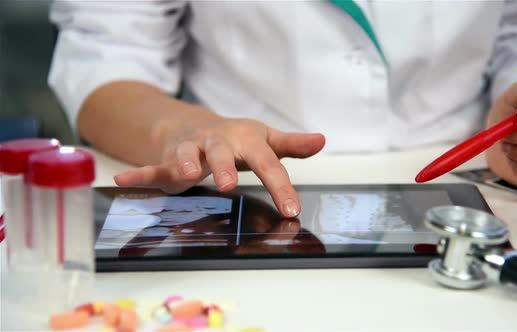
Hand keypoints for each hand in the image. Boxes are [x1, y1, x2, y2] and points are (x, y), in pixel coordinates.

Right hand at [114, 117, 324, 217]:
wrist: (197, 125)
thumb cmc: (237, 139)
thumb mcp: (265, 140)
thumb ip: (291, 145)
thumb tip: (321, 140)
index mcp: (246, 140)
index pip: (268, 164)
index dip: (280, 186)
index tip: (291, 210)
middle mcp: (218, 142)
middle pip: (222, 152)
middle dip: (224, 166)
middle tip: (229, 184)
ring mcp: (192, 149)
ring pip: (186, 154)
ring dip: (184, 161)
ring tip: (184, 172)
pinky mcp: (169, 159)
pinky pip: (154, 166)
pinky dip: (139, 173)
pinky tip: (122, 180)